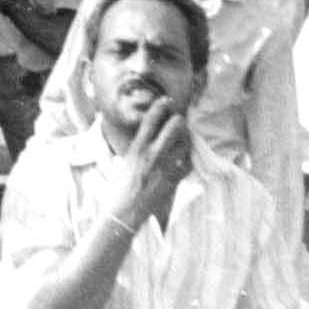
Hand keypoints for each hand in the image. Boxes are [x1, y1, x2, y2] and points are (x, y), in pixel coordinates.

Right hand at [113, 95, 192, 225]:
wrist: (125, 209)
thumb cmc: (120, 186)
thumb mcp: (124, 161)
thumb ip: (136, 148)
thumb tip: (143, 138)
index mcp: (137, 148)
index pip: (150, 121)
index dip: (160, 107)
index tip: (166, 100)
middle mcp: (152, 154)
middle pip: (173, 128)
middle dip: (179, 121)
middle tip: (179, 120)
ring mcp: (165, 167)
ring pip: (185, 144)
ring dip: (186, 139)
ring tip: (184, 137)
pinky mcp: (174, 179)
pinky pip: (188, 163)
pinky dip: (188, 158)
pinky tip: (186, 157)